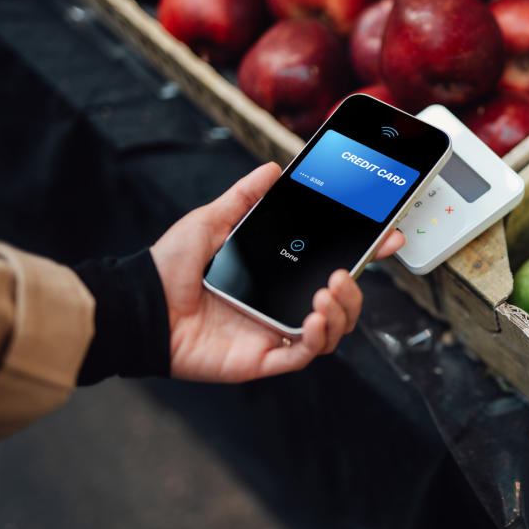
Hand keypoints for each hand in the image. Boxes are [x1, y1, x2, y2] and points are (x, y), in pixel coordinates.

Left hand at [150, 162, 404, 382]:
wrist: (139, 305)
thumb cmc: (169, 267)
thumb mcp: (210, 222)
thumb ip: (244, 198)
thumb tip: (273, 169)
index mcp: (279, 275)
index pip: (332, 266)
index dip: (365, 255)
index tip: (389, 237)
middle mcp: (283, 304)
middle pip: (342, 305)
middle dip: (356, 290)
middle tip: (344, 272)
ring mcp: (275, 332)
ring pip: (333, 333)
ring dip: (342, 313)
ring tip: (326, 293)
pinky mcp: (263, 359)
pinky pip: (303, 356)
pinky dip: (317, 339)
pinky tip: (314, 319)